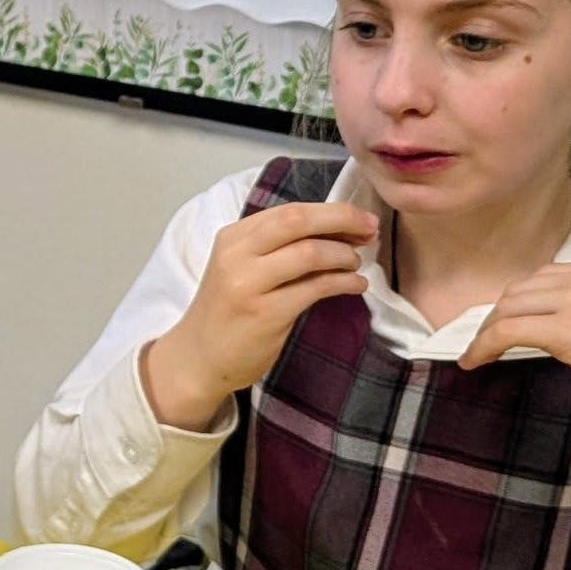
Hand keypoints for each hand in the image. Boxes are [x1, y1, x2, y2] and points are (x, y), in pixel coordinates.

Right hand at [142, 202, 375, 430]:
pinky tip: (356, 285)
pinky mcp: (266, 314)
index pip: (290, 210)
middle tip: (371, 229)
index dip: (332, 211)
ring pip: (310, 253)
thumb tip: (338, 230)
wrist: (199, 358)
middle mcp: (238, 254)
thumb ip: (277, 247)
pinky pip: (315, 288)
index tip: (361, 218)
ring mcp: (249, 284)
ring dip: (343, 256)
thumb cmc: (228, 311)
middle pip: (298, 220)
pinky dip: (344, 283)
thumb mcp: (242, 267)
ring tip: (356, 264)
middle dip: (343, 219)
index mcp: (234, 236)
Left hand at [457, 264, 570, 497]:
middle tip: (485, 340)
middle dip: (497, 314)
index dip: (520, 300)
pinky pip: (506, 331)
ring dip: (485, 331)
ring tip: (476, 353)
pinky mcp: (565, 329)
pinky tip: (474, 362)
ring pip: (508, 308)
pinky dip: (483, 345)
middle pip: (520, 290)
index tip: (507, 320)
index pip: (545, 277)